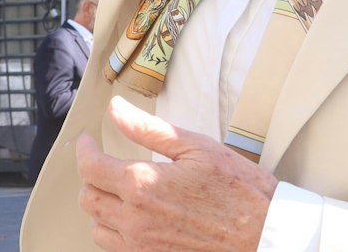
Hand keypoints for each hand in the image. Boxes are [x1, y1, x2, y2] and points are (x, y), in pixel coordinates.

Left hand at [74, 96, 277, 251]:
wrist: (264, 236)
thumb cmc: (239, 191)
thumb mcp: (196, 147)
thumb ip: (149, 129)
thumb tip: (116, 109)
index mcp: (142, 184)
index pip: (90, 167)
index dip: (83, 150)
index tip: (88, 142)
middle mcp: (134, 219)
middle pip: (88, 198)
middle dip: (90, 177)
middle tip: (103, 163)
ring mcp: (141, 246)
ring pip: (97, 227)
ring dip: (100, 207)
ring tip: (118, 191)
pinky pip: (115, 248)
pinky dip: (115, 230)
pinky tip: (133, 217)